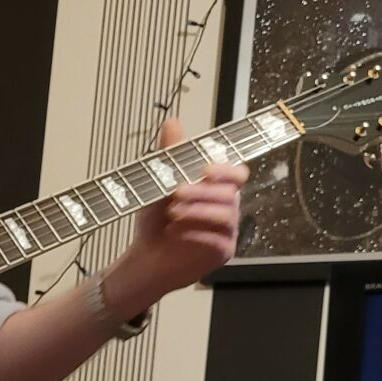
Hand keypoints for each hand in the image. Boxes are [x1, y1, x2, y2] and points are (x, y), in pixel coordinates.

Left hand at [122, 117, 246, 299]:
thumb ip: (169, 155)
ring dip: (197, 211)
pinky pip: (218, 239)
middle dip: (203, 191)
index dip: (225, 169)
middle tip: (176, 192)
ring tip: (172, 213)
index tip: (205, 170)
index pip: (236, 172)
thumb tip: (172, 123)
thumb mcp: (157, 185)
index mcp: (217, 188)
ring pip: (226, 215)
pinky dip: (195, 233)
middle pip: (232, 193)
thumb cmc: (156, 221)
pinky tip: (176, 233)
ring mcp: (227, 231)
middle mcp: (228, 207)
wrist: (145, 257)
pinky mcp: (222, 252)